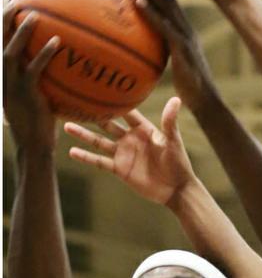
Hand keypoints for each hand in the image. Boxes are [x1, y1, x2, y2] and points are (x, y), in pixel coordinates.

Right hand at [3, 8, 60, 151]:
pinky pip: (34, 69)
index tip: (14, 0)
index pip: (1, 40)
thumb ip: (46, 77)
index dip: (4, 21)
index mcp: (5, 72)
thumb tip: (66, 61)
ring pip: (11, 50)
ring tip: (33, 14)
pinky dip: (43, 54)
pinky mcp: (26, 93)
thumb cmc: (41, 121)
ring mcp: (12, 83)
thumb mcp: (40, 95)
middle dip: (5, 17)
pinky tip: (57, 42)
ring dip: (21, 31)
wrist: (34, 144)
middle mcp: (4, 74)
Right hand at [64, 97, 197, 205]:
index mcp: (143, 129)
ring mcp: (123, 154)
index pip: (126, 112)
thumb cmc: (179, 163)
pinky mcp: (119, 169)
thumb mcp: (173, 141)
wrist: (176, 189)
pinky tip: (72, 152)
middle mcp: (130, 139)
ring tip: (66, 125)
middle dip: (93, 115)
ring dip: (83, 134)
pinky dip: (86, 157)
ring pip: (99, 142)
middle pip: (108, 124)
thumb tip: (175, 99)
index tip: (99, 88)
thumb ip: (169, 121)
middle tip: (76, 103)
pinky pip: (100, 162)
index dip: (114, 102)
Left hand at [133, 0, 215, 108]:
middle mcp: (185, 29)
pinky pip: (164, 26)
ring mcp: (185, 37)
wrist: (206, 101)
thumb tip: (142, 53)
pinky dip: (151, 12)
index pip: (168, 4)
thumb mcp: (173, 66)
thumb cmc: (189, 88)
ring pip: (165, 6)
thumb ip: (160, 54)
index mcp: (183, 32)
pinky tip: (137, 1)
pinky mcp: (182, 47)